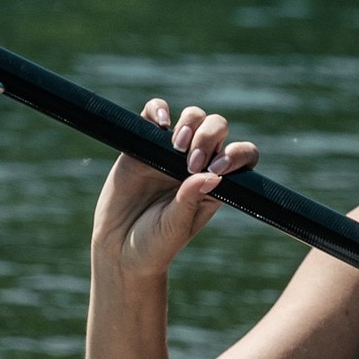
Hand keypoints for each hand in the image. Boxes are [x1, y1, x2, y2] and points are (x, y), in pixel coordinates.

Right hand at [90, 99, 259, 276]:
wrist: (117, 248)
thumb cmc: (154, 244)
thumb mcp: (176, 226)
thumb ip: (191, 200)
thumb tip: (213, 175)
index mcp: (216, 184)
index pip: (241, 157)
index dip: (237, 154)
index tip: (218, 167)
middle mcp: (197, 163)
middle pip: (217, 128)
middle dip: (209, 138)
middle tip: (190, 164)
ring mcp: (170, 151)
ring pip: (193, 117)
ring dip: (190, 124)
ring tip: (176, 147)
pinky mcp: (143, 143)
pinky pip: (154, 113)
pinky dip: (158, 109)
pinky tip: (161, 122)